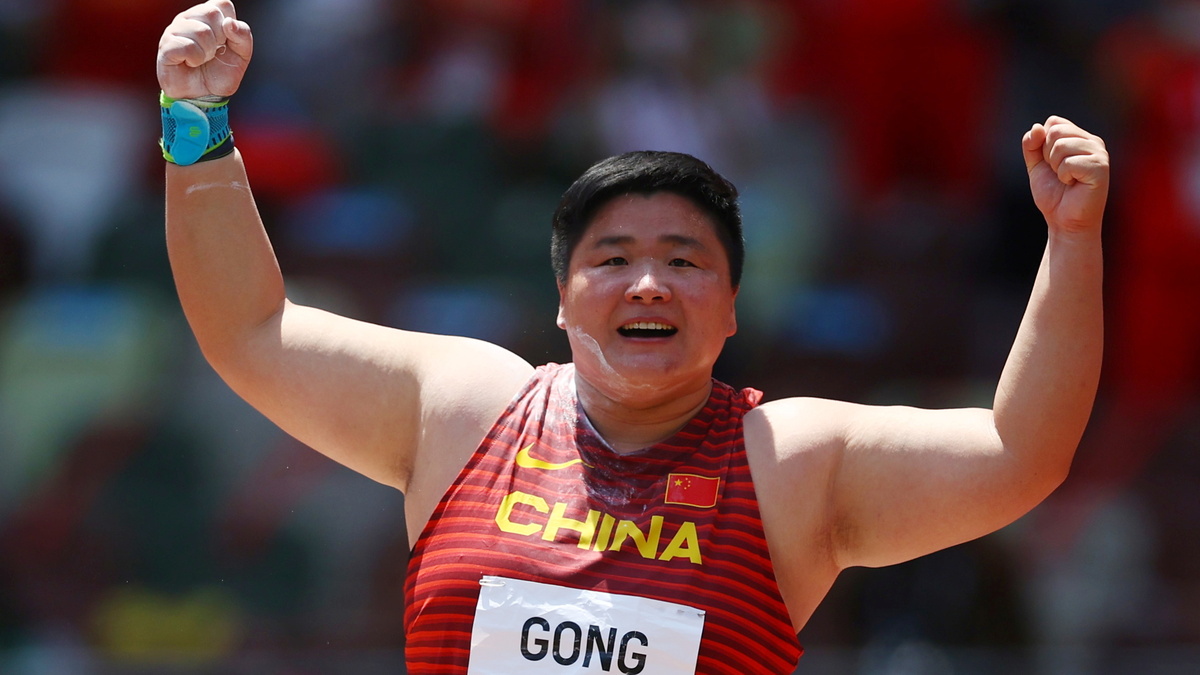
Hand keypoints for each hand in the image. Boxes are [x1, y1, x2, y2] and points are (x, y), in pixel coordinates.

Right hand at [157, 0, 252, 99]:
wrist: (204, 96)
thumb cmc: (219, 72)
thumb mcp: (242, 55)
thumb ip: (243, 36)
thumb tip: (229, 23)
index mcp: (207, 16)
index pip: (223, 4)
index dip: (230, 25)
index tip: (226, 41)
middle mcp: (190, 18)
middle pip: (212, 13)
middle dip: (220, 39)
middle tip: (213, 52)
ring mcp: (175, 30)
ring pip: (200, 31)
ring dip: (207, 52)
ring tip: (202, 60)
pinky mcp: (166, 46)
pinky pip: (187, 46)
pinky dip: (195, 60)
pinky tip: (191, 63)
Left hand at [1022, 116, 1109, 234]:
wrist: (1064, 221)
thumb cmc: (1054, 194)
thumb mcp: (1036, 166)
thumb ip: (1031, 145)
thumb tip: (1037, 127)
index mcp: (1080, 138)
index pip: (1054, 122)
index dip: (1042, 144)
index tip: (1050, 163)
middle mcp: (1093, 142)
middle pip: (1056, 131)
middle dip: (1047, 156)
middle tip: (1059, 173)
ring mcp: (1099, 153)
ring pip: (1061, 145)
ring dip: (1056, 168)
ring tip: (1067, 179)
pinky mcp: (1100, 167)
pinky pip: (1069, 162)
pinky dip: (1064, 176)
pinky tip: (1074, 184)